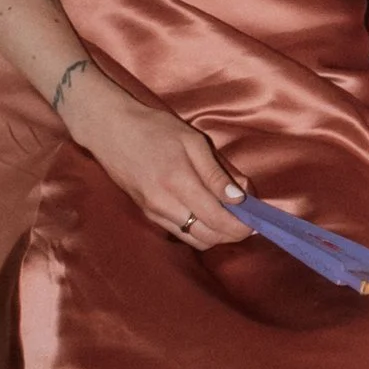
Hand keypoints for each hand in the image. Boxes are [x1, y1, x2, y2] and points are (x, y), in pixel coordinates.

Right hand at [62, 67, 246, 247]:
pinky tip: (210, 213)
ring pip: (194, 239)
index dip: (241, 226)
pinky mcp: (147, 214)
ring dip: (217, 234)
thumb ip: (217, 173)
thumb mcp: (193, 142)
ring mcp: (153, 212)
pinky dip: (200, 230)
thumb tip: (240, 198)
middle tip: (249, 220)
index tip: (258, 221)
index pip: (217, 219)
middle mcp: (164, 204)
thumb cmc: (155, 129)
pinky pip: (180, 232)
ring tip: (232, 216)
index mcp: (179, 183)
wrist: (111, 131)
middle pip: (208, 236)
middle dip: (233, 233)